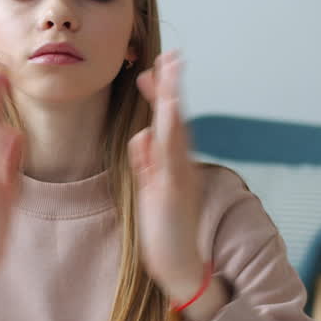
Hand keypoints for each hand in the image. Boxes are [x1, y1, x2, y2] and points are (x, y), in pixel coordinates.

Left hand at [128, 51, 207, 302]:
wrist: (180, 265)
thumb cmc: (165, 229)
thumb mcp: (150, 190)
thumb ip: (146, 162)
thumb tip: (140, 134)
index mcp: (172, 163)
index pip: (165, 122)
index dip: (161, 94)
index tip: (151, 67)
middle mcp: (180, 166)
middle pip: (175, 120)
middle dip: (172, 87)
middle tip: (170, 55)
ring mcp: (178, 178)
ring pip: (176, 134)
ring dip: (172, 103)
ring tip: (169, 73)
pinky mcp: (173, 193)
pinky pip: (171, 160)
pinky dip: (168, 138)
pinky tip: (163, 119)